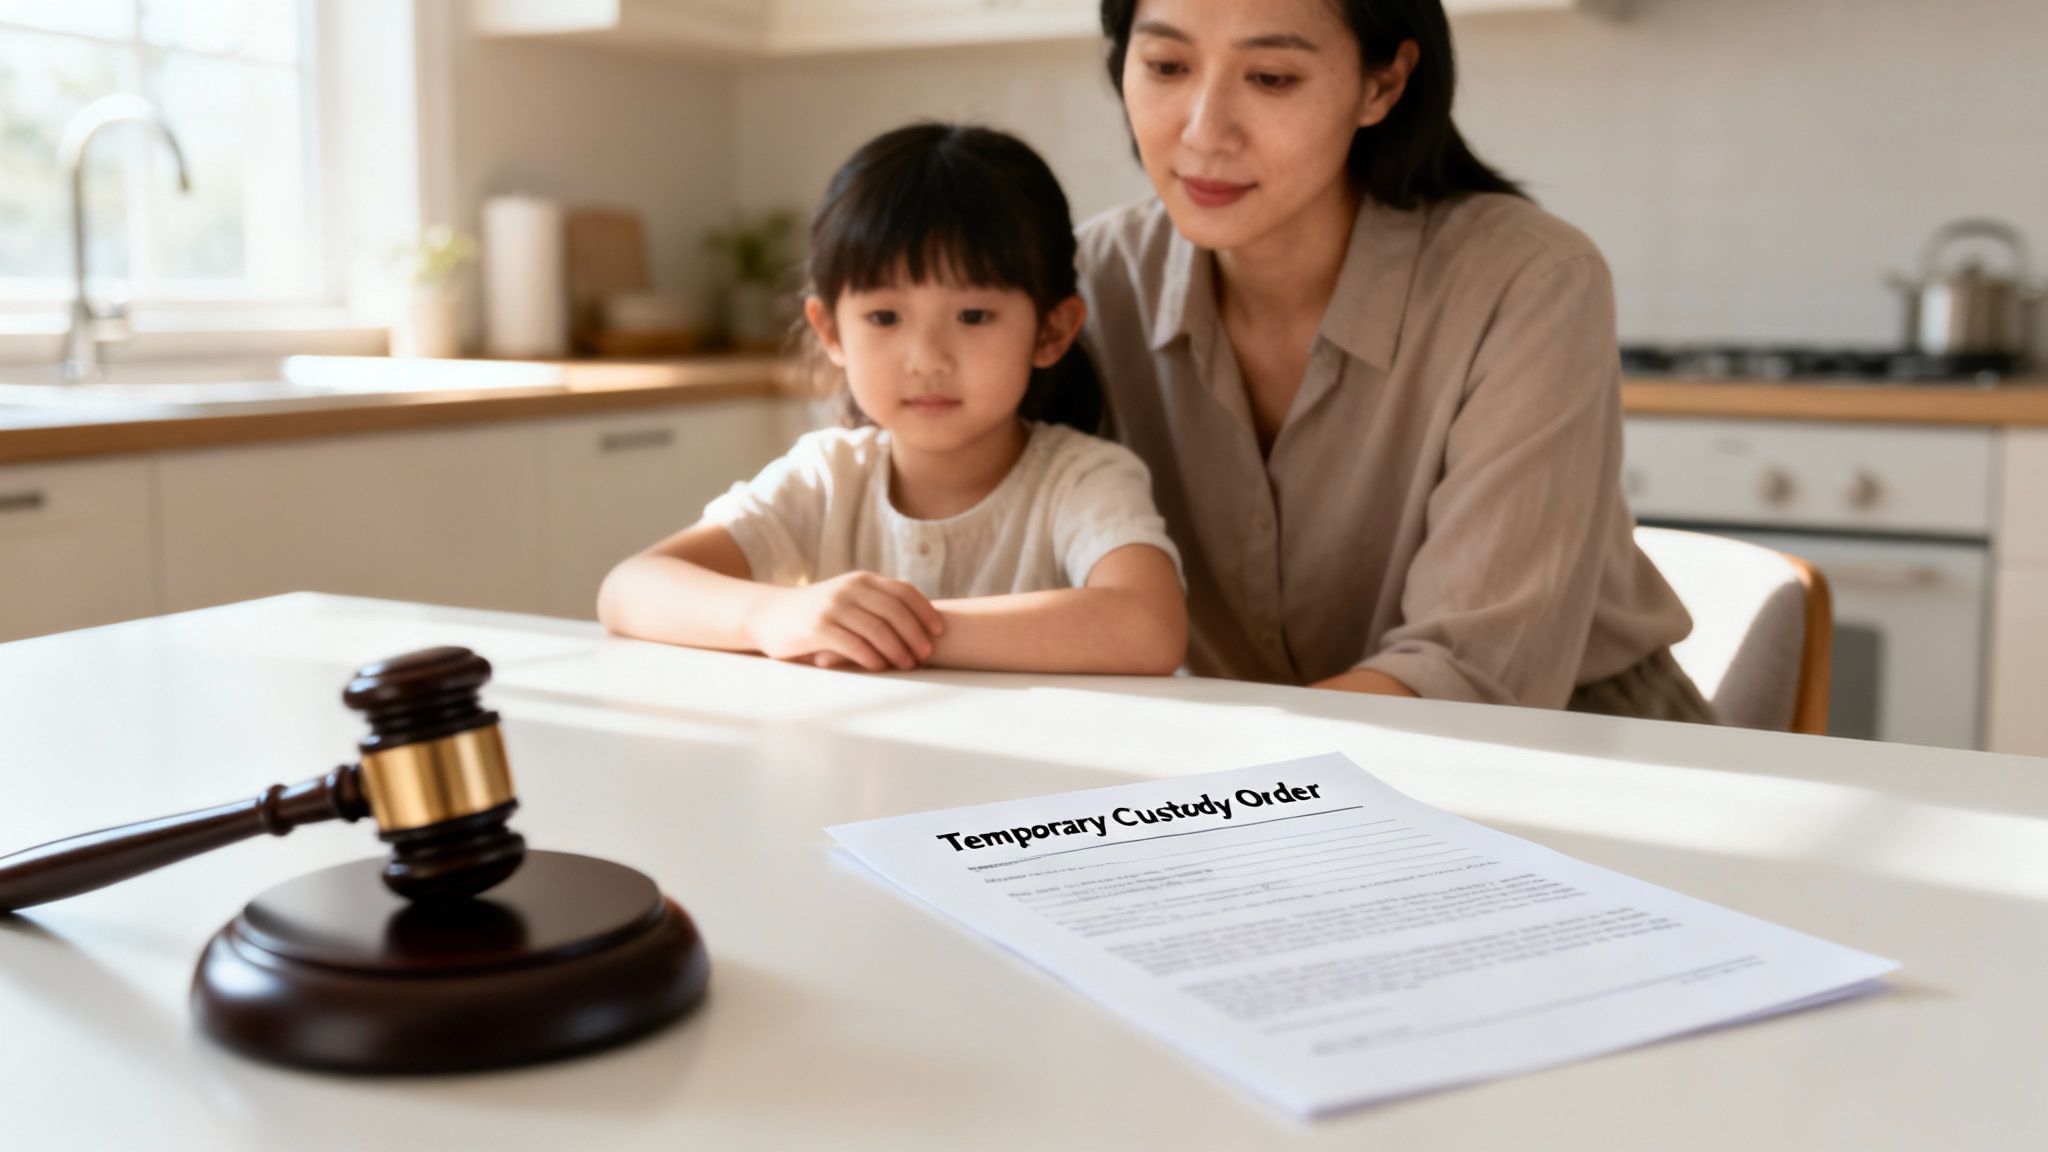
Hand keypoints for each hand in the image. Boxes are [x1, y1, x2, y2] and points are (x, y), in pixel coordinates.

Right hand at [744, 572, 944, 671]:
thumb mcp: (848, 599)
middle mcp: (849, 589)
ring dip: (897, 649)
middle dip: (915, 634)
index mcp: (862, 580)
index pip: (903, 591)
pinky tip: (880, 667)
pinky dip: (871, 657)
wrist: (770, 615)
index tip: (939, 631)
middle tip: (926, 654)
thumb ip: (875, 604)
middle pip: (895, 611)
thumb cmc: (817, 613)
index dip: (925, 611)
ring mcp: (833, 607)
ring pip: (877, 629)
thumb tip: (919, 625)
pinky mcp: (818, 627)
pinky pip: (853, 644)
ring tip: (908, 665)